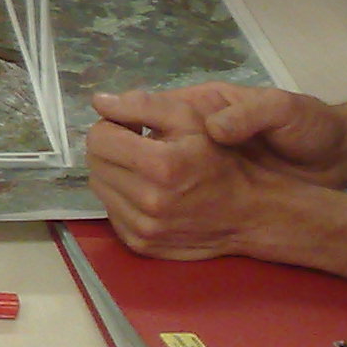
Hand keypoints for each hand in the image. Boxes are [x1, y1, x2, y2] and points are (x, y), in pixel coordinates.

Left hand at [84, 84, 346, 258]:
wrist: (252, 209)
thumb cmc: (223, 156)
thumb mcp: (190, 117)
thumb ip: (142, 104)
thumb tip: (98, 101)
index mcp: (160, 165)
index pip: (98, 138)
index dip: (110, 125)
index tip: (129, 126)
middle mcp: (148, 202)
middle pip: (95, 163)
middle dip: (110, 148)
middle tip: (136, 144)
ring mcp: (144, 229)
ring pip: (100, 189)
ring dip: (115, 173)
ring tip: (143, 167)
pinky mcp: (142, 245)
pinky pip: (112, 213)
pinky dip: (122, 198)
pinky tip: (147, 190)